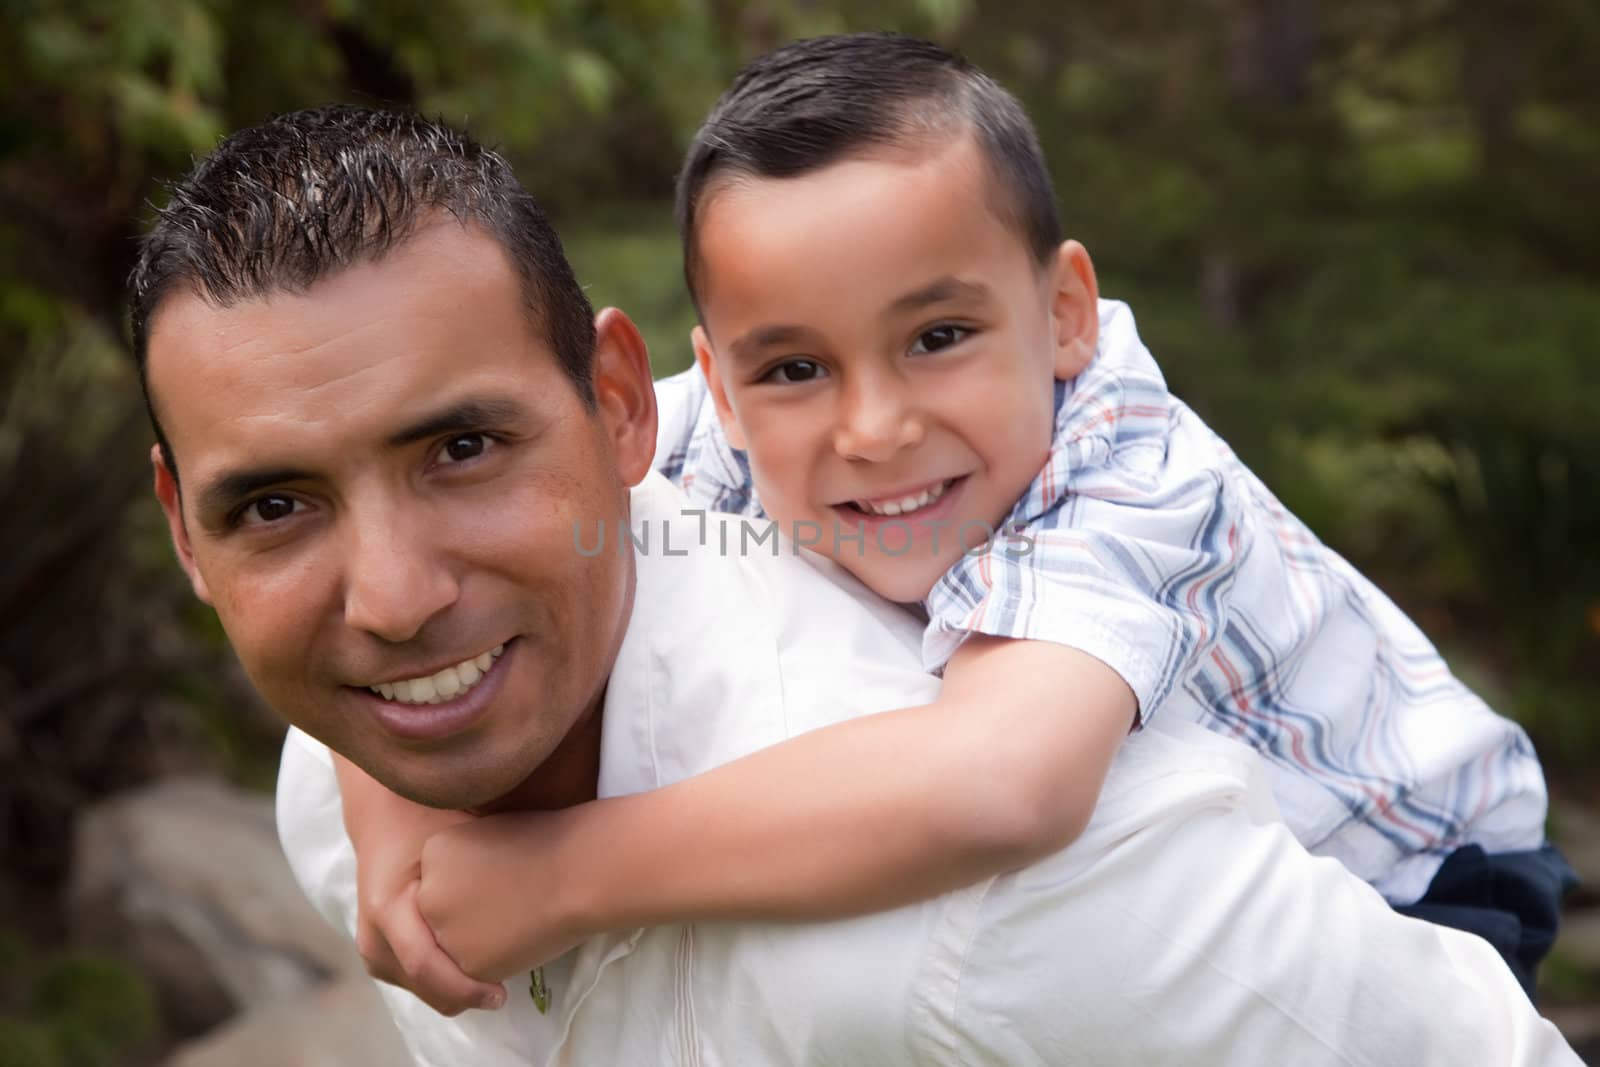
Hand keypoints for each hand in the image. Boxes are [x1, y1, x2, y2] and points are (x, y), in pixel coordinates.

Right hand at [339, 765, 506, 1014]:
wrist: (389, 814)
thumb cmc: (431, 818)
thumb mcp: (455, 838)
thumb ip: (481, 867)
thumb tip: (534, 892)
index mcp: (388, 905)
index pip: (425, 964)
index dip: (465, 986)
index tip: (502, 994)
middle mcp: (374, 932)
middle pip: (422, 986)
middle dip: (463, 995)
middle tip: (503, 992)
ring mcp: (373, 946)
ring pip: (418, 989)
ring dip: (453, 990)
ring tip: (491, 981)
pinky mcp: (379, 951)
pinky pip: (414, 979)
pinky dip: (442, 980)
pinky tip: (472, 971)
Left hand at [417, 810, 587, 981]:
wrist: (579, 871)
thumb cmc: (547, 840)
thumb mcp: (488, 831)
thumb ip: (465, 858)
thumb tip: (464, 881)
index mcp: (433, 853)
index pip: (440, 880)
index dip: (473, 883)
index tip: (502, 875)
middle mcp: (428, 896)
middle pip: (442, 914)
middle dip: (472, 913)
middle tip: (511, 899)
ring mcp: (445, 934)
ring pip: (456, 946)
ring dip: (483, 938)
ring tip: (520, 915)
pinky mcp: (469, 968)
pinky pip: (478, 971)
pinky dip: (500, 959)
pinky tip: (524, 935)